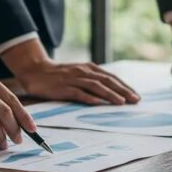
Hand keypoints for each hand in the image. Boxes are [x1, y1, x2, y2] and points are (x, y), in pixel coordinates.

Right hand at [2, 39, 138, 104]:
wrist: (36, 70)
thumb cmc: (59, 75)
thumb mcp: (79, 74)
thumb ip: (92, 80)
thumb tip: (111, 92)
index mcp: (89, 68)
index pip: (111, 77)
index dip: (125, 86)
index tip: (136, 96)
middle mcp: (84, 72)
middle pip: (107, 81)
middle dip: (123, 91)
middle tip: (135, 100)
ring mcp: (73, 79)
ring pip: (96, 86)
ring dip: (110, 94)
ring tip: (122, 103)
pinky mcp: (63, 88)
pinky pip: (79, 93)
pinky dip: (90, 98)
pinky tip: (99, 104)